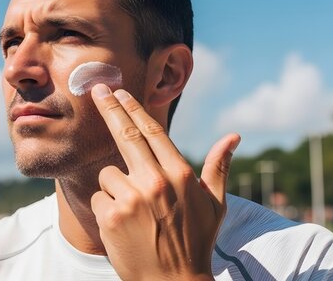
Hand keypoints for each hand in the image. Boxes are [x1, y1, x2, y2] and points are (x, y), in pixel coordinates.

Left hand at [89, 84, 239, 280]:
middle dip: (110, 108)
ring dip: (116, 186)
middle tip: (98, 89)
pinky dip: (107, 208)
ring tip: (134, 213)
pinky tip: (123, 226)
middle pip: (126, 134)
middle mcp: (156, 181)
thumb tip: (234, 136)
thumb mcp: (215, 205)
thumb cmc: (195, 242)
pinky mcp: (111, 216)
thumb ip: (219, 168)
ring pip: (109, 173)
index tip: (121, 92)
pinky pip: (100, 197)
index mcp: (181, 174)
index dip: (134, 109)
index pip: (152, 131)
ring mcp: (132, 198)